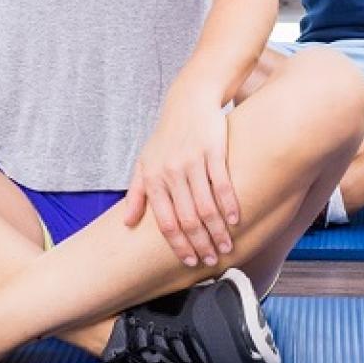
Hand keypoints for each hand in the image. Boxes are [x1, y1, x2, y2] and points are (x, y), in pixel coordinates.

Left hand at [122, 87, 239, 267]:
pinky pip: (223, 184)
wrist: (189, 100)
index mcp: (154, 178)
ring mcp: (193, 161)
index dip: (177, 245)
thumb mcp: (145, 162)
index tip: (188, 261)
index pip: (165, 221)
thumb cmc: (166, 136)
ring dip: (217, 231)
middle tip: (210, 260)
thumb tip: (127, 224)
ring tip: (225, 246)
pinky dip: (230, 205)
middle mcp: (172, 172)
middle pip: (187, 219)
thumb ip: (137, 193)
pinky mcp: (214, 151)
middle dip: (199, 244)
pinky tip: (236, 220)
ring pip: (206, 206)